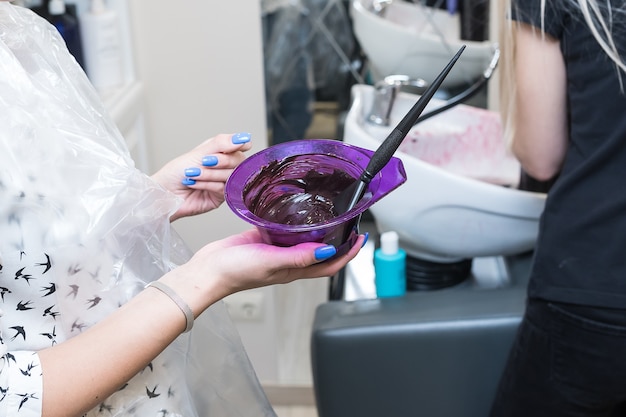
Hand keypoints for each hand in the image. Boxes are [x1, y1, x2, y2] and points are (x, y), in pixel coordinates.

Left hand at [151, 133, 252, 220]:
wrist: (164, 192)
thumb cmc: (176, 172)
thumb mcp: (199, 153)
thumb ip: (221, 144)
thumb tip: (243, 138)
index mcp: (220, 152)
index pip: (240, 146)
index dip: (239, 145)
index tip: (236, 145)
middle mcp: (224, 167)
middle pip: (239, 162)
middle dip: (222, 161)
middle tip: (205, 161)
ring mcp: (224, 182)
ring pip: (231, 176)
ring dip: (210, 174)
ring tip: (193, 174)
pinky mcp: (221, 197)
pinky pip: (223, 189)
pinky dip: (207, 184)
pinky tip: (194, 184)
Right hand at [163, 229, 367, 312]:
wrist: (207, 270)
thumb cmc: (235, 272)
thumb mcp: (271, 263)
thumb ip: (298, 257)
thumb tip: (327, 251)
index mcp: (294, 270)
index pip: (330, 264)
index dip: (348, 254)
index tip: (361, 238)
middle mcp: (288, 261)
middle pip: (320, 250)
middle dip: (337, 238)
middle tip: (348, 220)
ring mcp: (275, 250)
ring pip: (302, 238)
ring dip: (316, 227)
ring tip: (326, 210)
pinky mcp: (262, 239)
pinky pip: (280, 228)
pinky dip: (289, 219)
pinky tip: (290, 207)